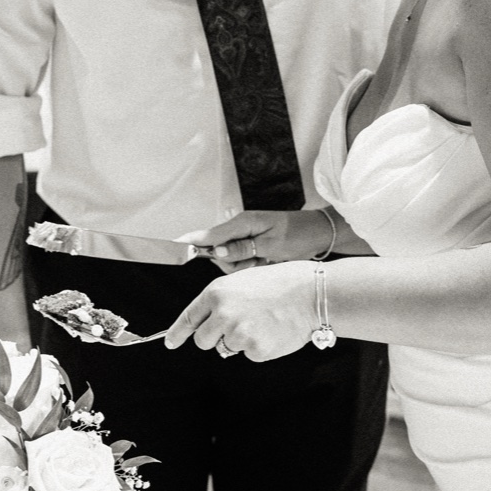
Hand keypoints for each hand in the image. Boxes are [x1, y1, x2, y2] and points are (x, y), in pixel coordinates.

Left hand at [165, 261, 314, 360]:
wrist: (311, 293)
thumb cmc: (281, 282)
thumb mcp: (242, 280)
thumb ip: (221, 299)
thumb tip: (209, 319)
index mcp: (217, 292)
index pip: (188, 318)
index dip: (177, 333)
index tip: (170, 343)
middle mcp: (223, 314)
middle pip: (203, 341)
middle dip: (215, 337)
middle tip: (237, 325)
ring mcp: (239, 334)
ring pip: (227, 348)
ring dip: (239, 340)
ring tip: (261, 321)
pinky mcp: (256, 350)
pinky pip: (249, 354)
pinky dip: (259, 347)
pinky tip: (272, 330)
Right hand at [182, 209, 333, 271]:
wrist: (318, 236)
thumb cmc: (298, 235)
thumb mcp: (272, 244)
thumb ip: (244, 248)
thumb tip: (218, 252)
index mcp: (242, 223)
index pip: (208, 234)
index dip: (189, 241)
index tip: (172, 245)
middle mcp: (239, 230)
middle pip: (217, 253)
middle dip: (232, 263)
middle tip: (257, 261)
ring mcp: (245, 240)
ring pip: (229, 262)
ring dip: (244, 267)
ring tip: (266, 261)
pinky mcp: (251, 249)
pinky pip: (240, 264)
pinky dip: (251, 268)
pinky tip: (267, 264)